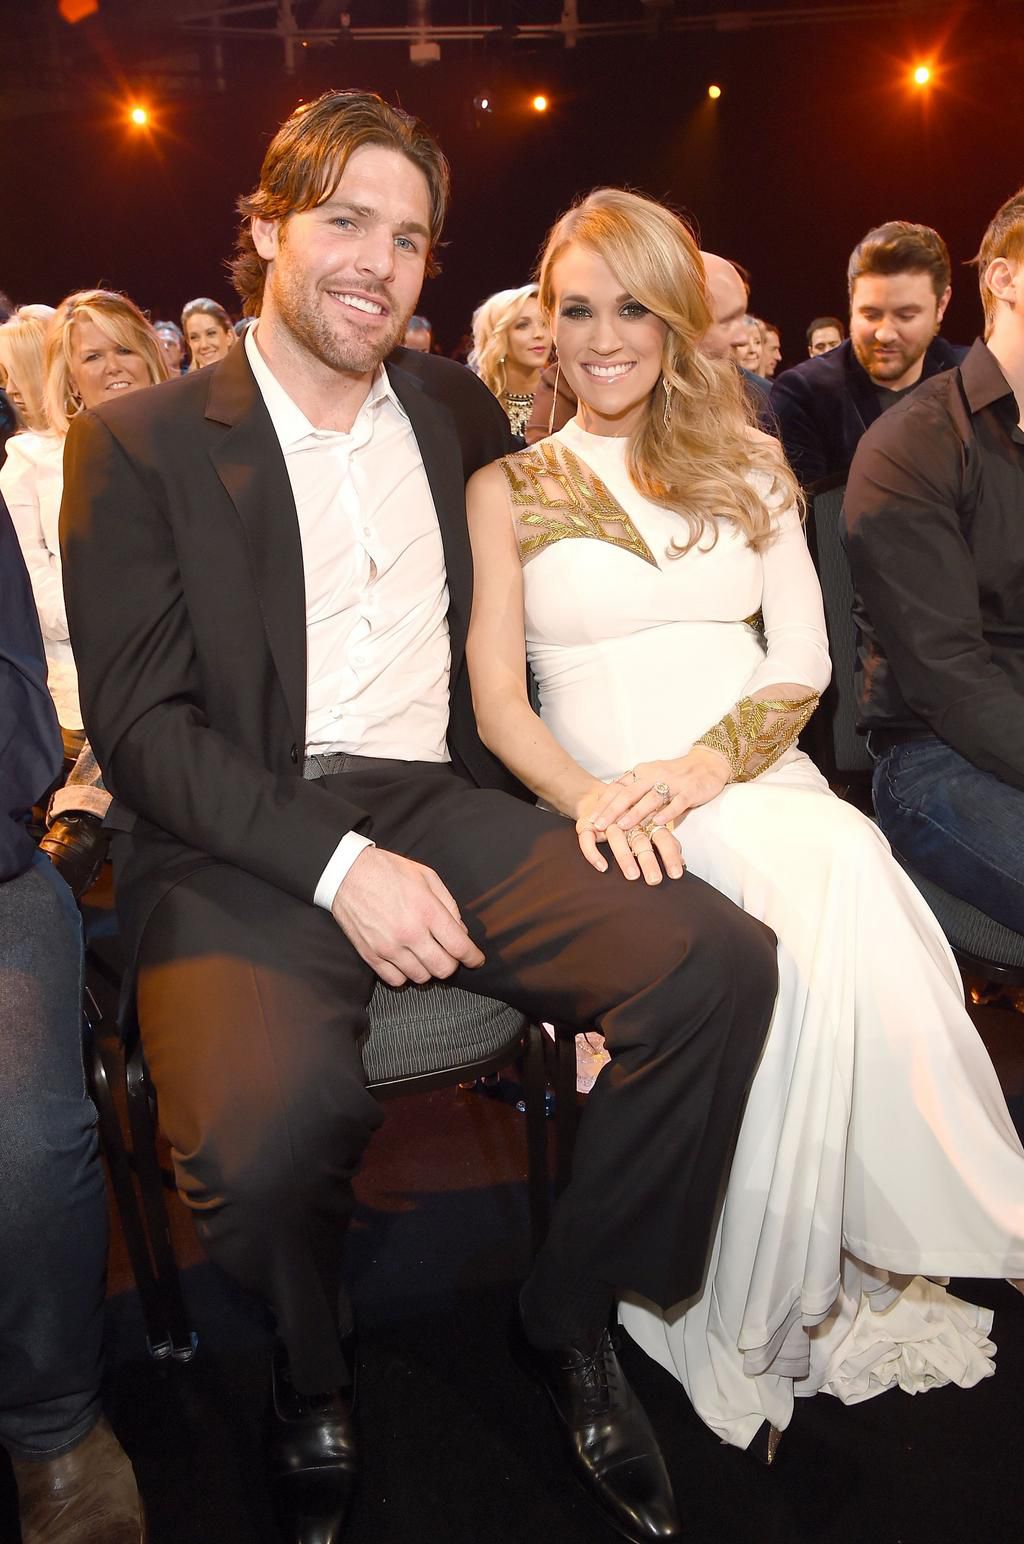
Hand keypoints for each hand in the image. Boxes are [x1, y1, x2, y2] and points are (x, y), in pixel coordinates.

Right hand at [331, 848, 484, 987]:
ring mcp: (389, 947)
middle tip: (449, 955)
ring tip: (425, 955)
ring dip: (428, 969)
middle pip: (443, 968)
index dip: (473, 958)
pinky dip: (405, 976)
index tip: (476, 960)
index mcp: (427, 911)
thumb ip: (448, 905)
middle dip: (452, 964)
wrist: (346, 873)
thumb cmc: (388, 871)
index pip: (459, 947)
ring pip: (421, 978)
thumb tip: (461, 931)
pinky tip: (406, 962)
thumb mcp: (427, 876)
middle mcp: (410, 933)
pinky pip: (396, 981)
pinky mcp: (371, 955)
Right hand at [575, 784, 684, 885]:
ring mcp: (606, 823)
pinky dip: (594, 854)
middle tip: (655, 880)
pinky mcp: (586, 826)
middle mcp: (627, 821)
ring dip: (625, 856)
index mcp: (646, 821)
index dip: (670, 854)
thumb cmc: (629, 817)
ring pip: (616, 839)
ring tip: (632, 876)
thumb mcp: (649, 826)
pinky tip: (602, 867)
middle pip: (640, 840)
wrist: (596, 798)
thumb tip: (684, 862)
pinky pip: (587, 840)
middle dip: (648, 860)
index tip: (677, 874)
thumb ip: (667, 843)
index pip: (662, 837)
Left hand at [589, 750, 730, 835]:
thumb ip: (634, 793)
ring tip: (623, 826)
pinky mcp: (690, 791)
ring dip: (636, 813)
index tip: (590, 818)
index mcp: (642, 772)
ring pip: (651, 798)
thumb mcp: (651, 778)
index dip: (604, 803)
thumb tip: (610, 812)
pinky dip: (668, 812)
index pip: (618, 787)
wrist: (707, 764)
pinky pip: (678, 803)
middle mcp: (654, 775)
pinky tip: (659, 823)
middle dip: (612, 810)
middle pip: (629, 793)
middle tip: (599, 826)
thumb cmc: (675, 775)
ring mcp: (673, 783)